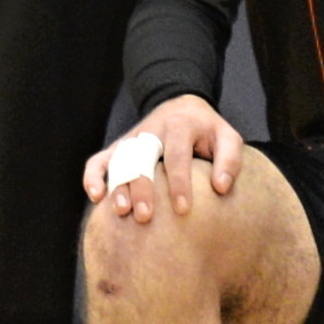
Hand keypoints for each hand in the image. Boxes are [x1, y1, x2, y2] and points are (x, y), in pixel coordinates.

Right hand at [85, 95, 237, 224]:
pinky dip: (93, 176)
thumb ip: (230, 160)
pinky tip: (96, 197)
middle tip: (145, 216)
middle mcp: (152, 131)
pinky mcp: (118, 146)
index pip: (177, 157)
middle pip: (142, 159)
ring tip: (121, 211)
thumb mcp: (227, 137)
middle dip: (142, 189)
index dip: (179, 184)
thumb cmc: (207, 130)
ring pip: (118, 162)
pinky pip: (99, 160)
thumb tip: (221, 188)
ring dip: (117, 186)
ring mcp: (132, 139)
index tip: (182, 209)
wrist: (182, 107)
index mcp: (180, 126)